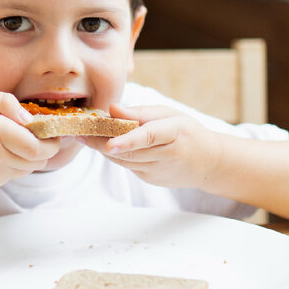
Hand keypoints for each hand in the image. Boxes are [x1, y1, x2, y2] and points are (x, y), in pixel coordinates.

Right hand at [0, 91, 59, 190]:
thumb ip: (5, 102)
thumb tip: (29, 118)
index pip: (37, 147)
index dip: (52, 141)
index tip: (52, 131)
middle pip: (38, 160)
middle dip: (46, 149)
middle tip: (41, 136)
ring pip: (28, 169)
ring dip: (30, 157)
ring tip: (16, 142)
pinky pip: (13, 175)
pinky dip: (14, 164)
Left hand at [82, 104, 220, 188]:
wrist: (208, 162)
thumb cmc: (187, 132)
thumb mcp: (170, 114)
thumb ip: (141, 112)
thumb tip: (113, 109)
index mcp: (175, 132)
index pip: (149, 136)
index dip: (127, 141)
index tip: (108, 144)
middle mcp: (168, 154)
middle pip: (130, 151)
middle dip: (101, 142)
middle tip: (80, 130)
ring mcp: (159, 171)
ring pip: (124, 161)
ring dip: (103, 148)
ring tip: (85, 135)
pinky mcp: (151, 179)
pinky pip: (128, 166)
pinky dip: (116, 155)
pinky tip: (107, 144)